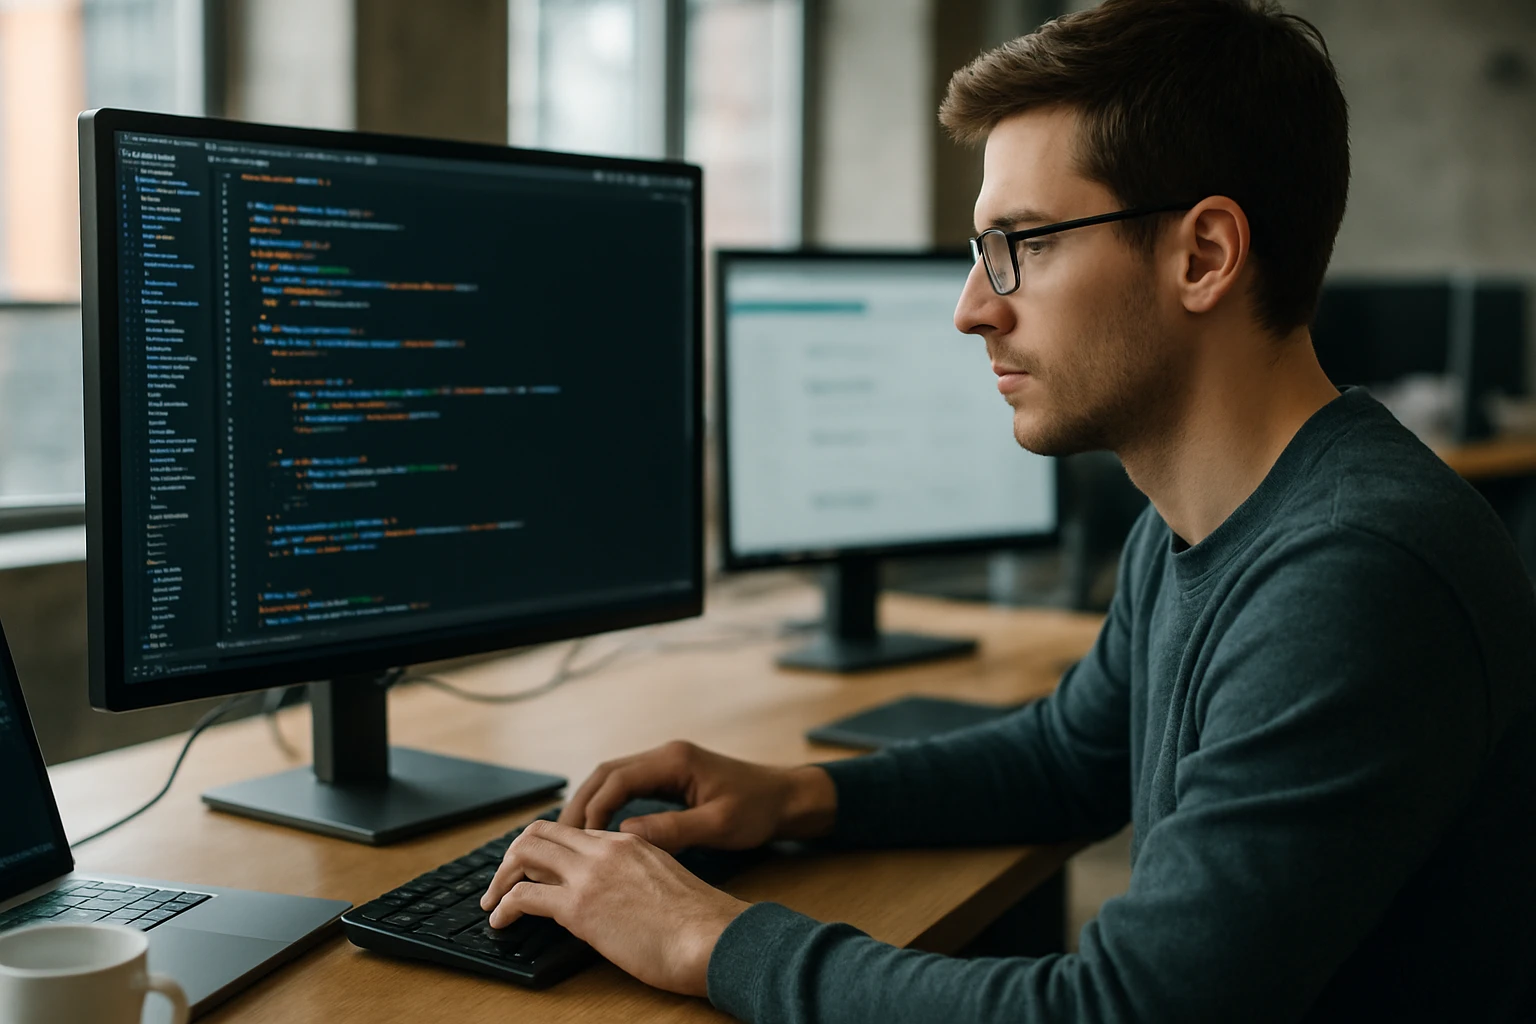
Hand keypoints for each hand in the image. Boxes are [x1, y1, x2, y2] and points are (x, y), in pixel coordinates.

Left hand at [478, 819, 748, 995]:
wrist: (713, 937)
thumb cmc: (702, 925)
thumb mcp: (667, 885)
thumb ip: (639, 882)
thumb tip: (624, 904)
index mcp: (630, 842)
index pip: (575, 834)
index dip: (550, 852)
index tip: (539, 872)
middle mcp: (606, 848)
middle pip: (542, 832)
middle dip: (516, 855)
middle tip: (505, 881)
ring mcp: (590, 875)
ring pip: (526, 853)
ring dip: (502, 876)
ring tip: (493, 900)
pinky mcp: (578, 906)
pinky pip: (523, 896)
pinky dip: (503, 907)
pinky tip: (500, 921)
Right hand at [555, 739, 836, 853]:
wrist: (786, 798)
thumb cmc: (758, 809)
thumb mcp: (719, 825)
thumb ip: (673, 829)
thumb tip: (625, 836)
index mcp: (674, 760)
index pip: (617, 778)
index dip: (593, 808)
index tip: (580, 839)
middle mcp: (665, 756)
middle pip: (605, 774)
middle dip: (580, 804)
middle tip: (559, 838)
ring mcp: (665, 764)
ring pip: (612, 779)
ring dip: (590, 804)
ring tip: (570, 838)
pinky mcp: (669, 778)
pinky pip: (626, 787)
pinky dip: (607, 805)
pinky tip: (597, 831)